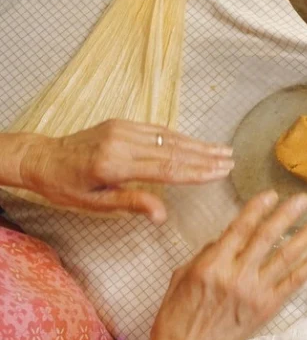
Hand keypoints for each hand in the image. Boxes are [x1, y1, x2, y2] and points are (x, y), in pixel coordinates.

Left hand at [16, 120, 232, 222]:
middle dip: (205, 156)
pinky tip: (197, 143)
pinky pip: (157, 131)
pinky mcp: (122, 123)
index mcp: (114, 165)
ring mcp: (122, 129)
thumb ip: (132, 203)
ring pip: (168, 138)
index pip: (165, 168)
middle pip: (172, 150)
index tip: (220, 172)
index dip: (196, 171)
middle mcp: (121, 143)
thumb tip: (162, 216)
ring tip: (223, 150)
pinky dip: (180, 138)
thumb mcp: (95, 203)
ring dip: (198, 145)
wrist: (43, 157)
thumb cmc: (66, 187)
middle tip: (231, 161)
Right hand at [144, 191, 306, 339]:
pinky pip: (294, 281)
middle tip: (305, 199)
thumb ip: (207, 253)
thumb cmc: (177, 316)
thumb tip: (230, 236)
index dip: (257, 209)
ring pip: (287, 257)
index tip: (271, 194)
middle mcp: (236, 276)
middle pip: (267, 238)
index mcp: (212, 265)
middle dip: (287, 215)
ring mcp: (255, 293)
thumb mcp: (182, 277)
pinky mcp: (267, 307)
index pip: (239, 229)